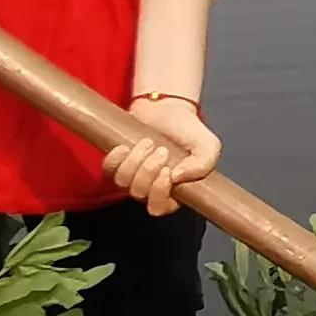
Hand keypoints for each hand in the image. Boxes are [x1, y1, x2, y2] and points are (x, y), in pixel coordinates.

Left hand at [106, 93, 219, 212]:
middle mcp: (149, 187)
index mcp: (172, 191)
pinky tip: (126, 146)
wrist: (170, 108)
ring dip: (134, 161)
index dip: (159, 193)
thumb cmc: (188, 130)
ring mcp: (131, 175)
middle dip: (148, 171)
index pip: (158, 208)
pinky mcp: (117, 161)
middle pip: (139, 193)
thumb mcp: (207, 146)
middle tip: (161, 150)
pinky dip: (116, 158)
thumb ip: (203, 164)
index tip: (167, 171)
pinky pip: (108, 169)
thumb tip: (177, 177)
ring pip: (123, 181)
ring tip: (147, 142)